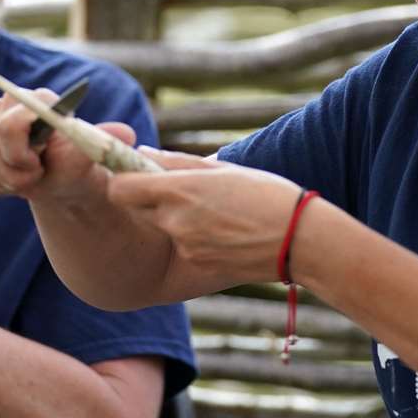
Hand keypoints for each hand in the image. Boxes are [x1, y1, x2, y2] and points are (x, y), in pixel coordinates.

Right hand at [0, 88, 138, 205]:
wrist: (63, 182)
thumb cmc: (77, 164)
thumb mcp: (93, 155)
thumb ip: (104, 141)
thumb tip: (128, 134)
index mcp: (38, 99)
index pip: (19, 117)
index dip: (27, 148)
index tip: (40, 163)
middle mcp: (6, 104)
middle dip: (18, 166)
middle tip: (37, 172)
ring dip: (10, 178)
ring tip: (30, 176)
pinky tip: (14, 181)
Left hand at [106, 151, 302, 286]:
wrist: (298, 241)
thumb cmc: (266, 195)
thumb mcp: (222, 169)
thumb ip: (176, 162)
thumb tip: (142, 153)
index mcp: (179, 189)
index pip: (119, 188)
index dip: (121, 179)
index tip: (131, 172)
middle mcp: (175, 219)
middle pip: (135, 208)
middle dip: (145, 198)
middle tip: (174, 189)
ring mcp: (184, 245)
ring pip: (161, 226)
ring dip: (172, 217)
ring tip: (209, 209)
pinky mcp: (196, 263)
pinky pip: (181, 245)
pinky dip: (191, 236)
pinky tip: (220, 229)